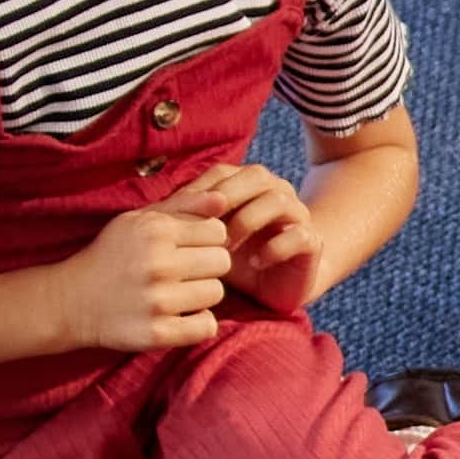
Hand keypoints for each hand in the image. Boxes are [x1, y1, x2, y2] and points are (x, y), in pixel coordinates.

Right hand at [43, 198, 235, 357]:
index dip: (207, 240)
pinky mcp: (157, 333)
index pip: (218, 231)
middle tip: (184, 272)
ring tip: (178, 293)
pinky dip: (198, 323)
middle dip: (207, 266)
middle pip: (222, 261)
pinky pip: (207, 326)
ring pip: (217, 293)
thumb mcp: (138, 220)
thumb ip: (184, 205)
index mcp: (156, 231)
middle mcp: (158, 263)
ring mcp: (157, 300)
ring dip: (202, 295)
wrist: (70, 300)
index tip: (188, 248)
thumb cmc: (111, 255)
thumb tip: (225, 199)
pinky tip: (180, 316)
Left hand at [170, 156, 317, 314]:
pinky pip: (299, 235)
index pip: (224, 172)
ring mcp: (297, 215)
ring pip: (278, 201)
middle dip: (228, 198)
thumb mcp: (206, 240)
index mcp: (250, 185)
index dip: (201, 190)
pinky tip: (254, 263)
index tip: (180, 218)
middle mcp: (277, 193)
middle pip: (257, 176)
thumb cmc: (236, 259)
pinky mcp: (310, 242)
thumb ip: (186, 223)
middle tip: (204, 226)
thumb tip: (148, 213)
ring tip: (225, 248)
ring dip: (248, 221)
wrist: (276, 286)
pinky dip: (274, 248)